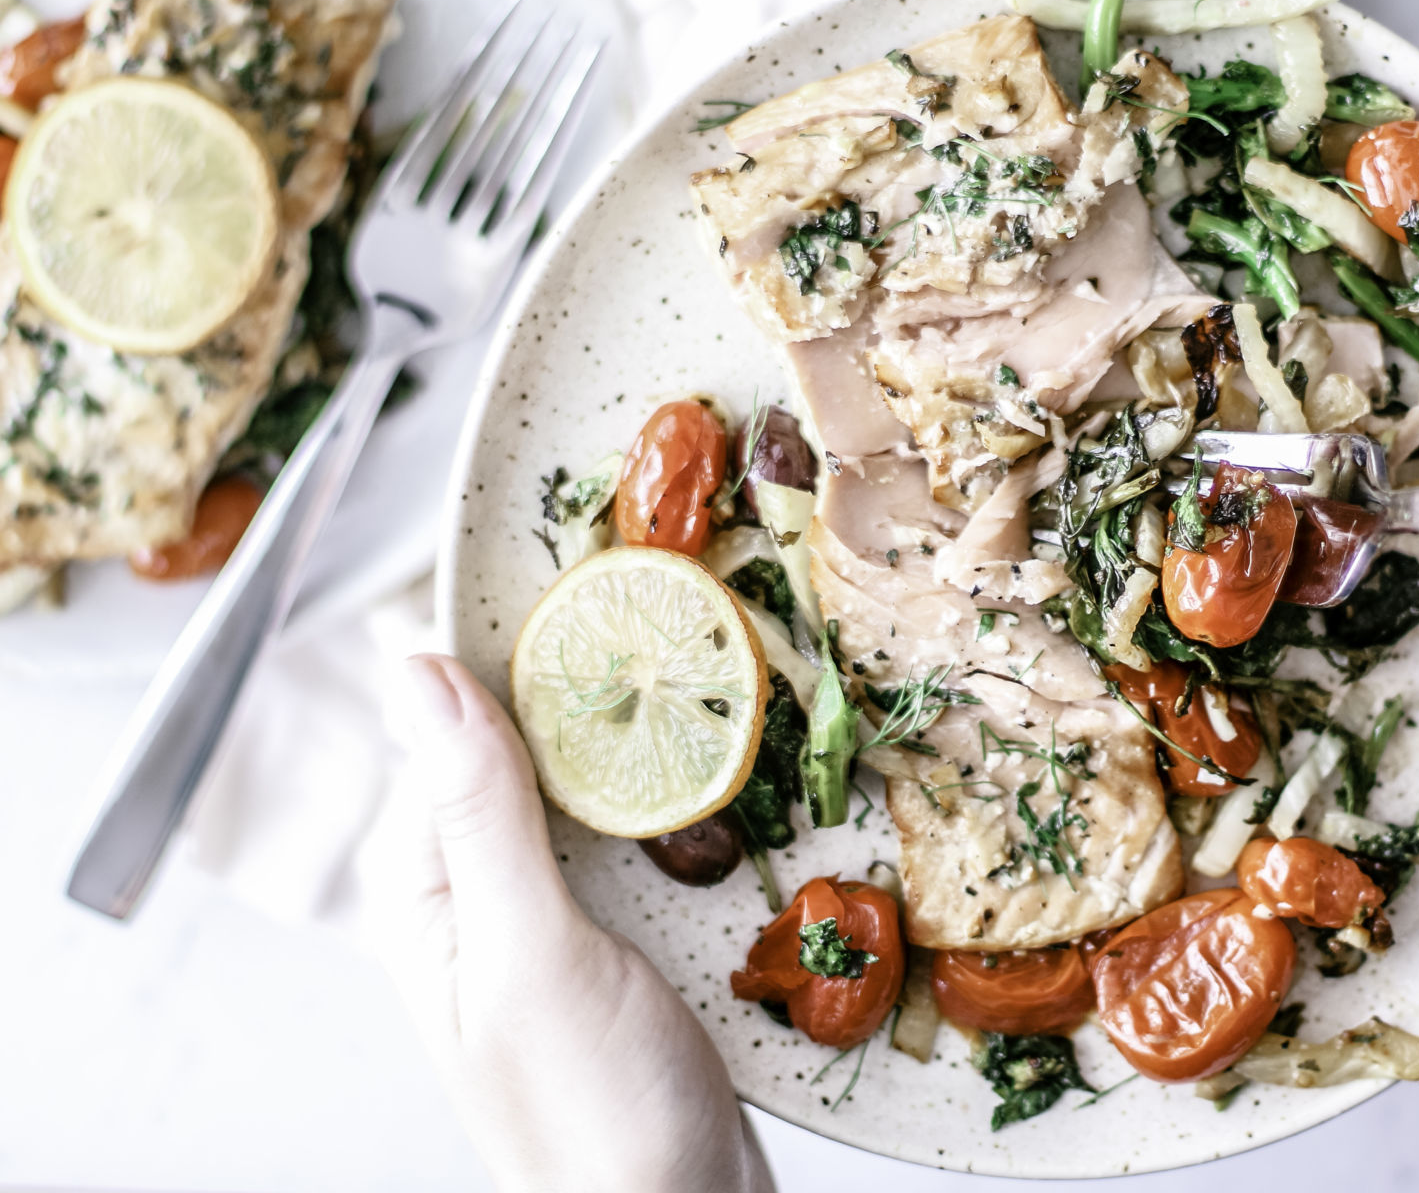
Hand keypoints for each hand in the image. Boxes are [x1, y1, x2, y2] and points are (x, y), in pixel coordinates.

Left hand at [360, 654, 773, 1192]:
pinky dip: (685, 805)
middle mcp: (481, 899)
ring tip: (716, 683)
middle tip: (676, 624)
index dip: (516, 651)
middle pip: (531, 752)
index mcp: (426, 893)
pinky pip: (645, 843)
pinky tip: (731, 780)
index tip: (587, 578)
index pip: (453, 729)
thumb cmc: (591, 1112)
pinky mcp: (624, 944)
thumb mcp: (531, 948)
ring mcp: (556, 922)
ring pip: (597, 792)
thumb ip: (478, 810)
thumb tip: (416, 672)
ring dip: (651, 744)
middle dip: (595, 692)